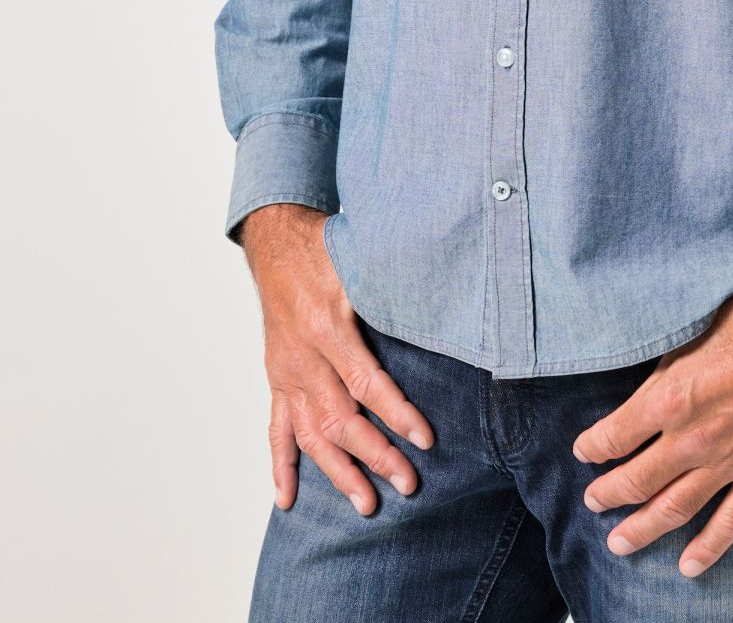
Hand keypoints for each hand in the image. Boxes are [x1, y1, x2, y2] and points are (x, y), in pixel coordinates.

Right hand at [239, 203, 436, 515]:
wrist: (276, 243)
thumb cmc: (325, 249)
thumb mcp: (359, 262)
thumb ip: (391, 290)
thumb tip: (441, 310)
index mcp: (327, 326)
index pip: (366, 382)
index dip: (396, 414)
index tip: (425, 440)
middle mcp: (302, 357)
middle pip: (340, 419)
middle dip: (375, 455)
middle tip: (408, 484)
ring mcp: (286, 372)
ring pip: (310, 434)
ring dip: (338, 472)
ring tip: (366, 504)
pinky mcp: (276, 379)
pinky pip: (276, 429)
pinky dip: (280, 466)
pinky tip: (287, 499)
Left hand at [571, 281, 732, 579]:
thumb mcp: (692, 335)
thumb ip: (666, 374)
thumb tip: (644, 396)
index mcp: (670, 398)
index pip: (614, 436)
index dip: (593, 447)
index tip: (584, 451)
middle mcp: (694, 438)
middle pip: (636, 480)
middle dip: (608, 493)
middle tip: (592, 500)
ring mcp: (730, 462)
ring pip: (674, 509)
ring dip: (641, 529)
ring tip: (618, 543)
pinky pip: (731, 521)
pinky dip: (707, 547)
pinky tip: (687, 565)